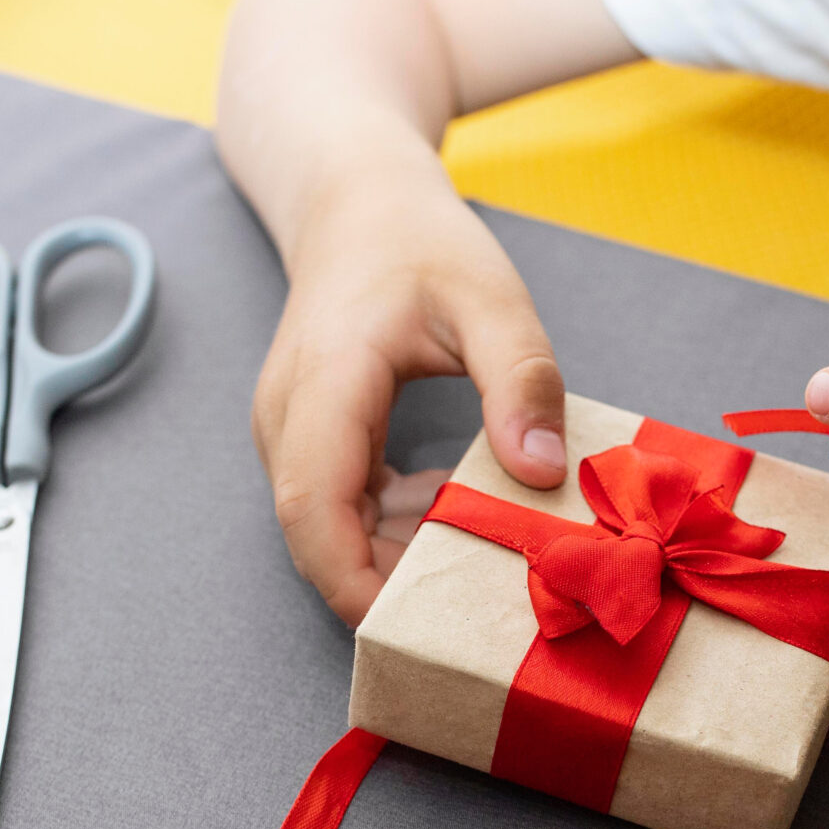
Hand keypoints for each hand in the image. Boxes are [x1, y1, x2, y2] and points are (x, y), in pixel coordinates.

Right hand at [251, 168, 567, 623]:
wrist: (357, 203)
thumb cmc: (421, 243)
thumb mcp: (492, 300)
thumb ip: (521, 381)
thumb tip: (542, 473)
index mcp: (323, 385)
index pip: (312, 508)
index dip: (353, 579)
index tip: (414, 625)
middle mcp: (287, 419)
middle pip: (317, 535)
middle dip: (388, 582)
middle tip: (477, 601)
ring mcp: (289, 433)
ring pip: (328, 529)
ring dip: (395, 554)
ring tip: (480, 555)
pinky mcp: (309, 441)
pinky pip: (341, 507)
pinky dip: (393, 525)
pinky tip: (454, 510)